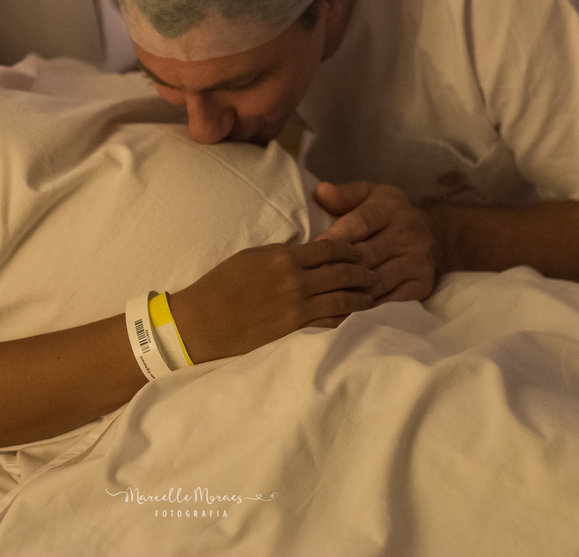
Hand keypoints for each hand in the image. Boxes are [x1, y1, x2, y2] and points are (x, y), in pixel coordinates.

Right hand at [168, 239, 376, 363]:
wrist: (203, 321)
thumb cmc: (221, 285)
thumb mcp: (251, 257)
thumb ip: (282, 255)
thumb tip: (306, 253)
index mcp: (285, 257)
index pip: (331, 249)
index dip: (350, 249)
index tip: (360, 251)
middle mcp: (297, 281)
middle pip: (343, 273)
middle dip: (363, 272)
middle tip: (375, 272)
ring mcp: (298, 308)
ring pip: (342, 300)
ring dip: (361, 297)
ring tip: (372, 296)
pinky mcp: (295, 331)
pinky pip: (330, 323)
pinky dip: (345, 318)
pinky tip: (354, 317)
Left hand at [313, 181, 439, 303]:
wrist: (436, 235)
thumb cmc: (387, 215)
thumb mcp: (369, 195)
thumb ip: (345, 194)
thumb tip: (321, 192)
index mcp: (390, 207)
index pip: (358, 224)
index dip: (334, 239)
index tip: (311, 252)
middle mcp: (407, 233)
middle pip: (367, 256)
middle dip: (338, 269)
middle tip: (312, 281)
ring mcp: (417, 261)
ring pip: (378, 281)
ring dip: (352, 292)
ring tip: (326, 299)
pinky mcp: (423, 284)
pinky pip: (394, 301)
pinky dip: (371, 309)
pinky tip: (350, 312)